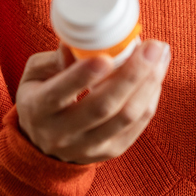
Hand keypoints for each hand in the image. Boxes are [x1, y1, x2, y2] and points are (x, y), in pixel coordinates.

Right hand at [15, 39, 170, 163]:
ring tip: (161, 55)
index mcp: (38, 109)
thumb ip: (54, 59)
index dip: (83, 76)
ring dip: (149, 83)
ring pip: (125, 117)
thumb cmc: (40, 97)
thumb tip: (78, 43)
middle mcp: (62, 133)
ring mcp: (88, 147)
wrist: (42, 146)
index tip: (106, 57)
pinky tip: (157, 75)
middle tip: (152, 46)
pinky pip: (137, 126)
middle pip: (102, 106)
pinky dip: (150, 98)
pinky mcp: (110, 152)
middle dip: (132, 74)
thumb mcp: (34, 75)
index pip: (60, 94)